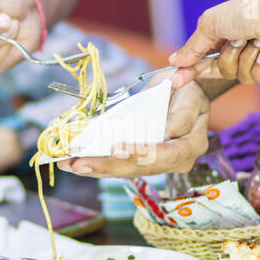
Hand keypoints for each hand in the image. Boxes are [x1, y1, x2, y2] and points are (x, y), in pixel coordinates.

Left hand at [59, 79, 210, 179]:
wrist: (186, 93)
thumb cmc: (188, 89)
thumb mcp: (189, 93)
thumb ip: (181, 113)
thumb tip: (167, 131)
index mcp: (191, 145)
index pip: (166, 154)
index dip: (141, 153)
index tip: (116, 149)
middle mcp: (175, 161)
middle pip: (139, 168)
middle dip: (107, 166)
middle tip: (80, 164)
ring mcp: (157, 163)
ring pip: (124, 170)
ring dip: (95, 168)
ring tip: (68, 165)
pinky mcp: (141, 160)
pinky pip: (118, 164)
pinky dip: (95, 162)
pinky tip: (72, 161)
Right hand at [170, 0, 259, 90]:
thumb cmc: (248, 14)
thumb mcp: (210, 24)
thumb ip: (192, 46)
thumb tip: (175, 61)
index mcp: (226, 33)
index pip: (203, 57)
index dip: (190, 69)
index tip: (177, 80)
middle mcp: (241, 47)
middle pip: (220, 69)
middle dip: (226, 58)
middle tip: (236, 44)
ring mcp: (257, 61)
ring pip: (237, 75)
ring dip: (244, 58)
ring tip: (256, 42)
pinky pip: (256, 81)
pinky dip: (259, 66)